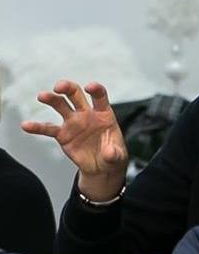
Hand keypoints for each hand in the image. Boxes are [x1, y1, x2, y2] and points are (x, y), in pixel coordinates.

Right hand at [22, 80, 127, 199]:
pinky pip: (48, 129)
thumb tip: (109, 153)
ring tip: (42, 96)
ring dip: (51, 99)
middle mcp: (86, 114)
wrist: (101, 168)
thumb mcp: (117, 157)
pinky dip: (37, 127)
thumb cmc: (112, 156)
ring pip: (60, 105)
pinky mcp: (62, 134)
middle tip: (59, 86)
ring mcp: (73, 122)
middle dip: (67, 88)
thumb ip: (114, 154)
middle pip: (76, 95)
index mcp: (103, 113)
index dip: (95, 89)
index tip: (89, 87)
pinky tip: (26, 125)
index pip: (99, 96)